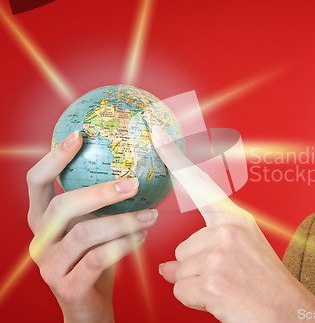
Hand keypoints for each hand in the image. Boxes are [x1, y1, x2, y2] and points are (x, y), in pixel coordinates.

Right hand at [27, 131, 158, 322]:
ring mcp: (50, 265)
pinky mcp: (67, 286)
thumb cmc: (94, 257)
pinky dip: (124, 245)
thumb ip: (99, 202)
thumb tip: (133, 164)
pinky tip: (142, 237)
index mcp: (42, 219)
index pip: (37, 182)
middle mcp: (40, 239)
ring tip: (152, 215)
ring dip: (123, 221)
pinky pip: (98, 259)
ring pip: (85, 233)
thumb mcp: (91, 225)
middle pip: (63, 206)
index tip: (80, 135)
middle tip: (133, 183)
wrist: (89, 305)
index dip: (55, 158)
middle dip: (101, 192)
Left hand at [152, 126, 314, 322]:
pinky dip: (196, 301)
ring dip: (196, 285)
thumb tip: (167, 267)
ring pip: (179, 270)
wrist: (290, 314)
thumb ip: (206, 249)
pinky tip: (222, 301)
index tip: (157, 133)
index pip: (200, 183)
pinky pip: (181, 290)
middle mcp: (228, 229)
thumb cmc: (266, 285)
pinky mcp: (212, 280)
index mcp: (237, 218)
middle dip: (194, 269)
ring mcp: (220, 254)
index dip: (175, 157)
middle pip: (182, 248)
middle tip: (227, 279)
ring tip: (228, 289)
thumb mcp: (243, 252)